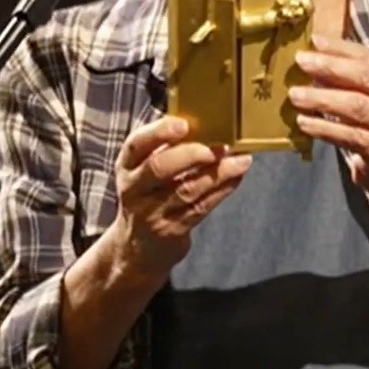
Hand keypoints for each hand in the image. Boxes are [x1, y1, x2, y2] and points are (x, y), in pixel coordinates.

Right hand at [111, 116, 251, 271]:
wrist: (138, 248)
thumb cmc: (149, 195)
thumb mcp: (144, 170)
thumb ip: (166, 148)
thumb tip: (206, 121)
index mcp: (127, 166)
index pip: (136, 144)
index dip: (159, 132)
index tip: (184, 124)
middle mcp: (135, 189)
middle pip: (159, 168)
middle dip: (190, 154)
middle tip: (217, 146)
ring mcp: (152, 212)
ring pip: (186, 190)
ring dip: (217, 173)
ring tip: (241, 159)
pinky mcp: (173, 231)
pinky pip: (201, 207)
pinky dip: (222, 189)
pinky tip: (237, 176)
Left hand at [288, 35, 368, 197]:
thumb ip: (347, 76)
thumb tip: (311, 55)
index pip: (367, 56)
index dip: (341, 48)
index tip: (314, 41)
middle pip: (365, 78)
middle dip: (331, 68)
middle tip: (301, 62)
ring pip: (357, 107)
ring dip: (323, 99)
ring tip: (295, 95)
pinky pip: (350, 136)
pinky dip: (325, 128)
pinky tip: (304, 122)